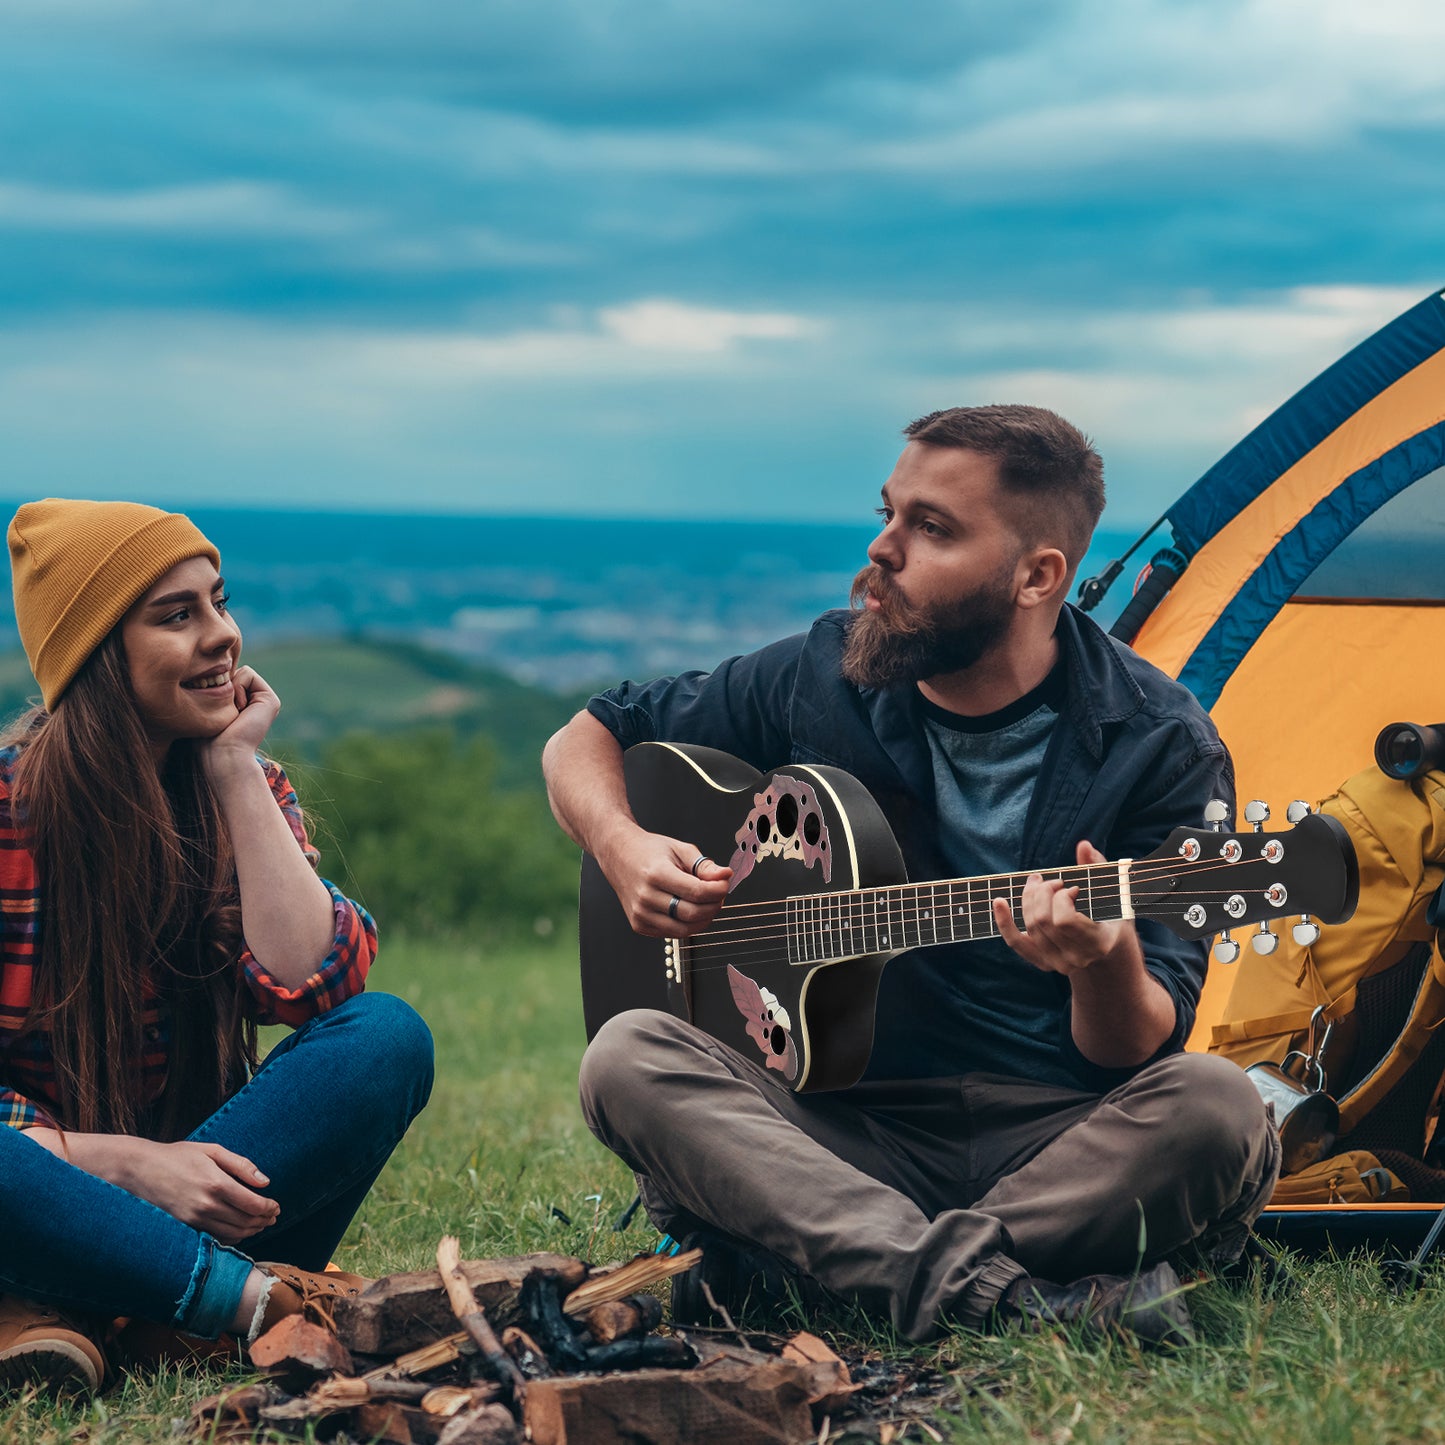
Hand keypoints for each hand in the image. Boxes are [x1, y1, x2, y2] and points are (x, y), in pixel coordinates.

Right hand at [114, 1138, 279, 1242]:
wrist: (141, 1170)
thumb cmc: (178, 1156)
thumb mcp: (212, 1150)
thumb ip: (241, 1165)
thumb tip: (265, 1181)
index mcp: (216, 1183)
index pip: (253, 1205)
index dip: (269, 1208)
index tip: (277, 1206)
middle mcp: (206, 1205)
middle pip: (246, 1222)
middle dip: (264, 1220)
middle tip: (274, 1216)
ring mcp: (194, 1219)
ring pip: (233, 1234)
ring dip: (252, 1230)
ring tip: (261, 1223)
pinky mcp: (186, 1227)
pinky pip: (216, 1238)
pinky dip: (233, 1237)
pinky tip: (240, 1229)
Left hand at [199, 665, 280, 776]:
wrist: (224, 754)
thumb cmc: (208, 739)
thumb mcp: (205, 711)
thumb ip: (210, 691)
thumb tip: (211, 674)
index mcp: (243, 706)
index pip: (225, 679)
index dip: (214, 688)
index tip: (214, 712)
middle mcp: (256, 702)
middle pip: (233, 673)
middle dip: (223, 688)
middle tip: (224, 713)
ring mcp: (265, 700)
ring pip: (241, 672)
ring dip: (230, 690)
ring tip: (232, 713)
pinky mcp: (270, 699)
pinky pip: (248, 674)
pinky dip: (237, 688)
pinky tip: (239, 709)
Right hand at [602, 828, 732, 937]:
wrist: (618, 855)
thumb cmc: (649, 851)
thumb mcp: (680, 849)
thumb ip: (704, 865)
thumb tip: (725, 876)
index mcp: (656, 874)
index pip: (696, 892)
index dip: (718, 891)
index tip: (725, 884)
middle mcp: (645, 897)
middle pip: (692, 914)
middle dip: (714, 905)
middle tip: (719, 894)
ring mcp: (640, 914)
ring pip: (684, 929)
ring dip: (704, 919)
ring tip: (707, 903)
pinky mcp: (639, 925)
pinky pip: (672, 933)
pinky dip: (687, 925)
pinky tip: (689, 909)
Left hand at [993, 839, 1133, 977]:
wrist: (1110, 948)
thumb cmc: (1113, 914)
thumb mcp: (1114, 892)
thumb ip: (1098, 868)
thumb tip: (1083, 845)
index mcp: (1098, 944)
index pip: (1065, 921)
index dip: (1062, 899)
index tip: (1073, 888)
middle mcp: (1076, 959)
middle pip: (1042, 921)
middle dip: (1043, 893)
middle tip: (1055, 881)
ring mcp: (1058, 964)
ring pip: (1030, 927)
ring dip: (1028, 898)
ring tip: (1038, 883)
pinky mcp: (1043, 962)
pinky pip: (1017, 942)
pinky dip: (1004, 922)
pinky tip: (998, 902)